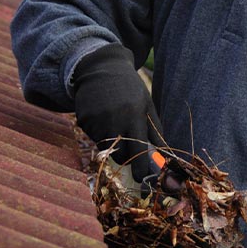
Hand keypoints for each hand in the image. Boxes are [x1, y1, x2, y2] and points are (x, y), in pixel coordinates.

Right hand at [73, 43, 162, 180]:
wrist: (101, 68)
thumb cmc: (130, 88)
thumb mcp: (146, 105)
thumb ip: (155, 131)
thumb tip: (164, 156)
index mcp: (133, 116)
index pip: (138, 150)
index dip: (141, 168)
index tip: (142, 179)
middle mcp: (114, 119)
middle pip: (119, 155)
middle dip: (125, 157)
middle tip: (128, 146)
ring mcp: (96, 120)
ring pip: (105, 147)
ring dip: (112, 143)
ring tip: (114, 122)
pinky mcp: (83, 119)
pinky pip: (92, 137)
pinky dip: (98, 133)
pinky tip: (102, 116)